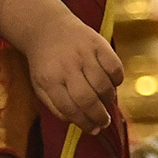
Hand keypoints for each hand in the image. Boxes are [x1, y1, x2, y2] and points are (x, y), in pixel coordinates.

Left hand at [21, 19, 122, 133]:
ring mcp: (82, 54)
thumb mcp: (40, 84)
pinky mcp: (97, 43)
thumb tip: (79, 124)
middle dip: (99, 116)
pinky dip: (117, 80)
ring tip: (104, 100)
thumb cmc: (46, 63)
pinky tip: (110, 82)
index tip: (92, 129)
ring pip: (103, 85)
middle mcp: (65, 66)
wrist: (46, 28)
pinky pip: (115, 68)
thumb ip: (56, 105)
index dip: (84, 123)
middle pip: (87, 100)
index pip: (68, 109)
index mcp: (48, 79)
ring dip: (107, 98)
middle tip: (103, 122)